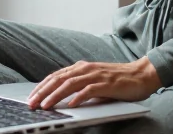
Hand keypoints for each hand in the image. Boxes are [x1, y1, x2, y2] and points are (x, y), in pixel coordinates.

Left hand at [27, 58, 161, 110]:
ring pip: (70, 84)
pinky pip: (89, 90)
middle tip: (31, 103)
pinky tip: (70, 104)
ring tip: (45, 106)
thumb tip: (60, 96)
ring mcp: (96, 76)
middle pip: (59, 79)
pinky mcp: (107, 84)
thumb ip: (79, 84)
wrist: (142, 74)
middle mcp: (86, 69)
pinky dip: (78, 97)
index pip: (56, 76)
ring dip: (55, 95)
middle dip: (43, 92)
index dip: (41, 86)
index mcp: (81, 67)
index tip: (30, 97)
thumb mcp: (94, 79)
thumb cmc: (118, 79)